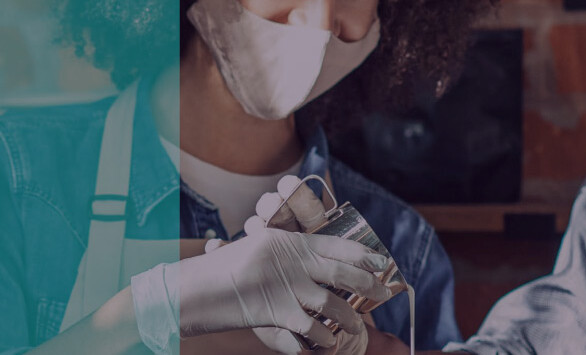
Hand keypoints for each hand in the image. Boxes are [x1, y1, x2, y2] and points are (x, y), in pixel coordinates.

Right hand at [243, 175, 368, 354]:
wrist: (200, 288)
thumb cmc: (229, 269)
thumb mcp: (261, 250)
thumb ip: (289, 257)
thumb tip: (321, 263)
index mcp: (290, 242)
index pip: (336, 244)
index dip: (363, 254)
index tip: (382, 262)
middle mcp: (292, 262)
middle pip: (342, 273)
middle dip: (368, 285)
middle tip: (384, 293)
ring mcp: (287, 288)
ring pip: (332, 305)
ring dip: (348, 319)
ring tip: (355, 328)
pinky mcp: (280, 314)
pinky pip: (312, 329)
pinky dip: (322, 338)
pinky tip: (327, 342)